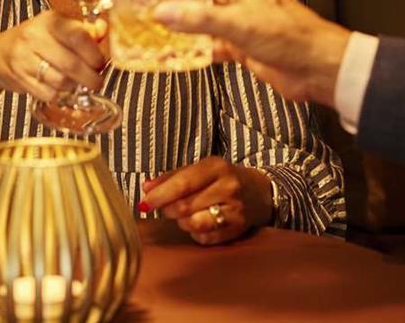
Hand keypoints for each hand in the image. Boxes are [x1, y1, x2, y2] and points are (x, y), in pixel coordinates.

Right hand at [0, 9, 105, 103]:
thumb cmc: (34, 39)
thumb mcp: (56, 27)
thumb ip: (82, 30)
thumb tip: (103, 31)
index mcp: (48, 21)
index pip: (77, 36)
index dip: (94, 53)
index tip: (102, 62)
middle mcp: (34, 38)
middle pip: (71, 63)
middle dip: (90, 76)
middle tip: (98, 80)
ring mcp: (24, 60)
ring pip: (61, 81)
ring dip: (76, 86)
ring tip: (80, 83)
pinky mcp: (20, 79)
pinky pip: (48, 93)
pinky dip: (61, 95)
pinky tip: (63, 89)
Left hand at [139, 156, 272, 245]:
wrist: (260, 192)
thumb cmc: (223, 179)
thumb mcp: (201, 169)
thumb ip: (172, 177)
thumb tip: (146, 188)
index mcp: (217, 167)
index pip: (183, 183)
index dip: (160, 195)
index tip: (145, 203)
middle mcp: (229, 187)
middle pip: (185, 205)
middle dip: (169, 209)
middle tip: (167, 207)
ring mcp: (235, 210)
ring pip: (194, 223)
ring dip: (182, 222)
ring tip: (185, 215)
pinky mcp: (237, 229)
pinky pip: (205, 238)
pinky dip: (196, 233)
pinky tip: (200, 223)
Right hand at [153, 0, 350, 105]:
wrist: (315, 67)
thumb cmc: (290, 35)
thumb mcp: (239, 23)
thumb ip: (199, 18)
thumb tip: (164, 11)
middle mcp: (241, 0)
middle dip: (179, 2)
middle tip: (149, 7)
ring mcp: (242, 25)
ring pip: (206, 23)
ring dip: (186, 28)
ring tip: (156, 32)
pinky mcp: (244, 48)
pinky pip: (214, 46)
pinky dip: (198, 51)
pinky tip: (179, 56)